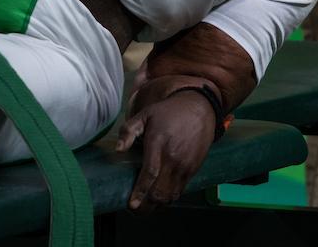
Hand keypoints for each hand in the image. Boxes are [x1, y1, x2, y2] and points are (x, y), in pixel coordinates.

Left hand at [115, 89, 218, 210]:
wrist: (199, 108)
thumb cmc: (169, 112)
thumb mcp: (145, 115)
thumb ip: (128, 131)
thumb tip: (118, 149)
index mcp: (158, 143)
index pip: (150, 174)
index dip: (140, 192)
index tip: (131, 204)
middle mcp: (174, 158)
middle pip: (160, 191)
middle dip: (146, 206)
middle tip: (133, 209)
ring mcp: (185, 166)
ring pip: (170, 196)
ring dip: (157, 206)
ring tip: (144, 208)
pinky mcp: (193, 170)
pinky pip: (180, 191)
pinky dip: (168, 199)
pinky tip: (158, 199)